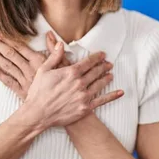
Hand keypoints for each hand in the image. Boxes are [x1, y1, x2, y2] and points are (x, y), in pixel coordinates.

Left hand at [0, 30, 70, 99]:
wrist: (61, 105)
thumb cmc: (64, 84)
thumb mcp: (64, 64)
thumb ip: (54, 49)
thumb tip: (50, 34)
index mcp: (39, 61)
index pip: (20, 47)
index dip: (7, 39)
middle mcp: (30, 70)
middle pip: (10, 55)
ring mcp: (25, 80)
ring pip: (7, 66)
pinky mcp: (22, 91)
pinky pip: (8, 82)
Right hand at [0, 31, 123, 127]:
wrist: (38, 114)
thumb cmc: (38, 92)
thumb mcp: (43, 70)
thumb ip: (54, 56)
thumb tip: (60, 44)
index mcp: (70, 72)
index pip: (87, 62)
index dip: (96, 57)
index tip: (102, 54)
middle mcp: (79, 83)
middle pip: (95, 72)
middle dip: (103, 66)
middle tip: (109, 63)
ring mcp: (84, 96)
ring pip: (99, 84)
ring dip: (106, 78)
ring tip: (110, 74)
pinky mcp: (85, 108)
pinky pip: (102, 100)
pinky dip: (112, 96)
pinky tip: (120, 92)